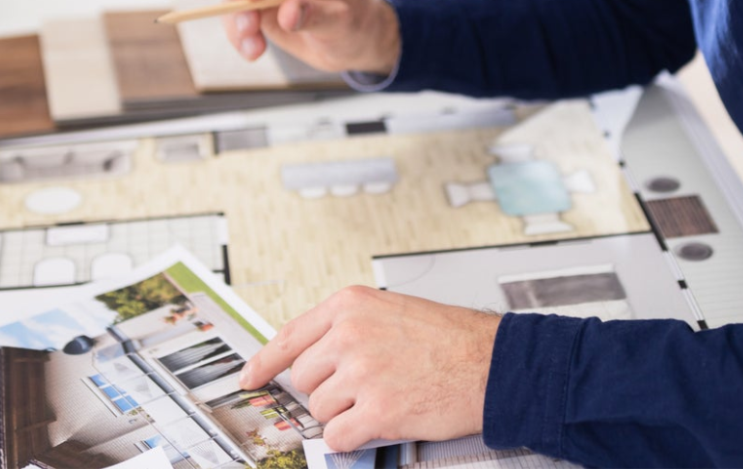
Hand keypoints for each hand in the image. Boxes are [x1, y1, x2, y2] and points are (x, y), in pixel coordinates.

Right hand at [221, 0, 400, 74]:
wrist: (349, 43)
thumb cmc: (355, 23)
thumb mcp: (345, 21)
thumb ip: (319, 15)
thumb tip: (287, 14)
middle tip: (248, 27)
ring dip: (235, 18)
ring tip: (254, 48)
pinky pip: (233, 10)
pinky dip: (237, 33)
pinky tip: (253, 51)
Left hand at [238, 286, 499, 450]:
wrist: (492, 364)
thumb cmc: (451, 340)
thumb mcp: (391, 311)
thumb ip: (347, 329)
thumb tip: (312, 359)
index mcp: (350, 305)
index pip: (288, 336)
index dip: (264, 362)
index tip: (251, 377)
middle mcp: (350, 334)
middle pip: (304, 378)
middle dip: (328, 390)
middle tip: (362, 388)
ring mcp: (361, 373)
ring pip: (320, 409)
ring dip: (345, 413)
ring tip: (383, 398)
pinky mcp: (377, 411)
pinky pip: (338, 436)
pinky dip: (353, 437)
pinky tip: (379, 422)